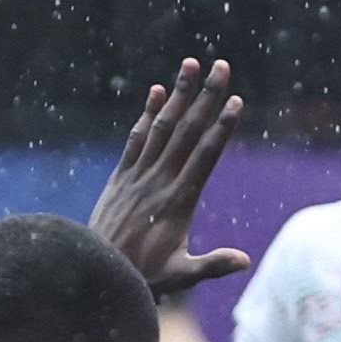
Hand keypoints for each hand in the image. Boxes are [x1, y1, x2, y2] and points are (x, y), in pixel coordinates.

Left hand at [88, 59, 249, 297]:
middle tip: (221, 66)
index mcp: (179, 200)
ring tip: (191, 64)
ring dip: (179, 94)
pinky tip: (157, 91)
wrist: (94, 272)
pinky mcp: (121, 177)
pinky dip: (147, 114)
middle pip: (187, 130)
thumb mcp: (181, 276)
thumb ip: (212, 265)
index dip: (221, 127)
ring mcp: (138, 175)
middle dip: (206, 96)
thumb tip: (245, 261)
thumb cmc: (143, 277)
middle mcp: (158, 180)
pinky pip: (136, 139)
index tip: (236, 101)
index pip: (205, 155)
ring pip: (162, 126)